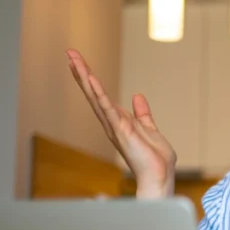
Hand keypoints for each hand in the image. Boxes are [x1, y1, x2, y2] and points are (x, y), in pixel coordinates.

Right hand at [66, 49, 176, 198]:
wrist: (160, 176)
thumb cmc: (155, 159)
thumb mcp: (150, 129)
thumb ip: (142, 114)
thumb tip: (137, 96)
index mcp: (118, 121)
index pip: (100, 95)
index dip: (90, 78)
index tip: (79, 62)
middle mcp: (112, 123)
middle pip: (93, 93)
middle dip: (81, 73)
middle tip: (70, 53)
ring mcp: (114, 126)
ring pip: (96, 97)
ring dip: (85, 77)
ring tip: (74, 59)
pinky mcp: (121, 130)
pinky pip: (108, 108)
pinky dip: (99, 94)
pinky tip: (91, 80)